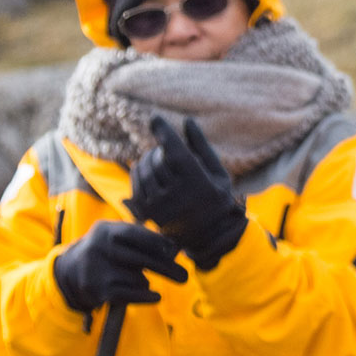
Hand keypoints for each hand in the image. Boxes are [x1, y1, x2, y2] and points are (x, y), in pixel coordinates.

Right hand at [53, 221, 186, 314]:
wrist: (69, 272)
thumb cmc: (106, 252)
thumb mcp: (116, 238)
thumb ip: (141, 239)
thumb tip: (174, 249)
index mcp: (104, 230)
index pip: (134, 233)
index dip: (155, 242)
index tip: (173, 250)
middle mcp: (98, 248)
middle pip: (140, 259)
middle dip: (166, 268)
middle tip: (184, 277)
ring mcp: (96, 270)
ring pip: (137, 278)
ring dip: (144, 281)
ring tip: (139, 280)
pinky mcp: (97, 290)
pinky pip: (131, 294)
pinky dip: (146, 296)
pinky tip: (156, 296)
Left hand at [128, 117, 247, 270]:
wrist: (208, 236)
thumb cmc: (216, 199)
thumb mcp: (218, 173)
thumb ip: (202, 147)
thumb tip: (188, 121)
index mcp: (198, 183)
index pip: (174, 151)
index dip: (163, 132)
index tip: (155, 118)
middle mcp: (178, 196)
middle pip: (158, 160)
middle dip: (159, 149)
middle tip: (163, 148)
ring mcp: (161, 206)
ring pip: (145, 171)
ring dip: (147, 160)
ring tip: (156, 159)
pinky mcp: (148, 214)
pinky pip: (136, 185)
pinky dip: (139, 174)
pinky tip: (146, 171)